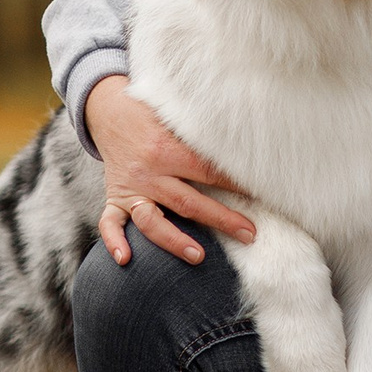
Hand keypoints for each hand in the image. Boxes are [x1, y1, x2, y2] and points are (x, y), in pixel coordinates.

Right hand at [87, 74, 254, 265]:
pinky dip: (114, 242)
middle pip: (188, 203)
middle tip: (249, 235)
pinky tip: (125, 259)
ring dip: (175, 241)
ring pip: (152, 221)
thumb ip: (202, 136)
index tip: (262, 195)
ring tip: (200, 257)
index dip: (237, 185)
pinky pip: (109, 223)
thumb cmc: (153, 116)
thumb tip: (245, 147)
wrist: (110, 112)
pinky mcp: (115, 198)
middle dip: (222, 220)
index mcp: (166, 150)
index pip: (208, 172)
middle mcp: (147, 173)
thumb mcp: (176, 119)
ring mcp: (130, 189)